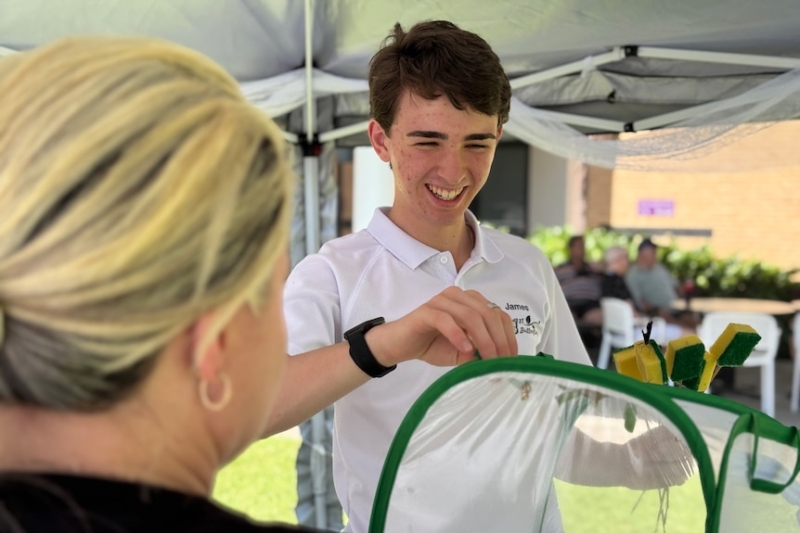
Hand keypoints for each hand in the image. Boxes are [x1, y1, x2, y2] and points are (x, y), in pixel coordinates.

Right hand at [366, 286, 517, 366]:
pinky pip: (446, 320)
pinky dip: (459, 335)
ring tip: (488, 360)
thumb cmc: (433, 345)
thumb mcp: (463, 353)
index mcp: (471, 302)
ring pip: (471, 316)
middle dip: (499, 340)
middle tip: (502, 363)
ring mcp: (442, 301)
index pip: (498, 314)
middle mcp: (459, 296)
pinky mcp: (427, 311)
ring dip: (483, 340)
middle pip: (488, 314)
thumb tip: (500, 361)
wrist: (401, 345)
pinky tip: (465, 350)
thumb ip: (480, 353)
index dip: (508, 336)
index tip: (512, 359)